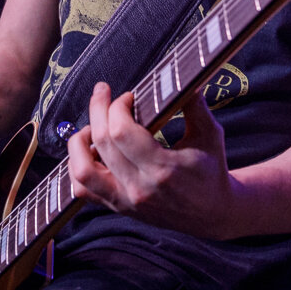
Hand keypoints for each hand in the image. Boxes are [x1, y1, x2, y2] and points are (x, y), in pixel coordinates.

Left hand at [66, 82, 233, 236]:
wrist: (213, 214)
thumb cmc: (211, 170)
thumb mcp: (211, 135)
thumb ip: (195, 105)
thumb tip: (183, 75)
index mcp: (164, 169)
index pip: (121, 132)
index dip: (118, 107)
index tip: (129, 96)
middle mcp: (140, 188)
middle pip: (101, 142)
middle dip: (98, 109)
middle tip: (103, 92)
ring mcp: (126, 201)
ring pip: (82, 171)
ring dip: (79, 142)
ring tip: (92, 126)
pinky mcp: (119, 208)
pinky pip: (83, 190)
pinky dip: (78, 166)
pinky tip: (90, 150)